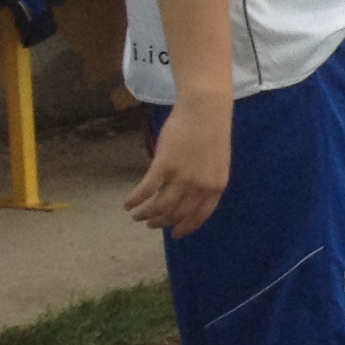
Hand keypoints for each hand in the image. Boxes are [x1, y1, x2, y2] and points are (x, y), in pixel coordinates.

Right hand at [126, 97, 229, 235]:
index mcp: (217, 186)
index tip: (175, 234)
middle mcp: (201, 186)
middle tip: (150, 224)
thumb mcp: (216, 161)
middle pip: (177, 213)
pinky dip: (135, 200)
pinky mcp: (164, 166)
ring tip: (135, 215)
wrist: (206, 110)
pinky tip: (127, 203)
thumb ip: (205, 180)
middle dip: (161, 222)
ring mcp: (182, 177)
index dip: (186, 227)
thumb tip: (188, 194)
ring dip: (145, 214)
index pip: (200, 215)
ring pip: (159, 206)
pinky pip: (146, 191)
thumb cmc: (211, 131)